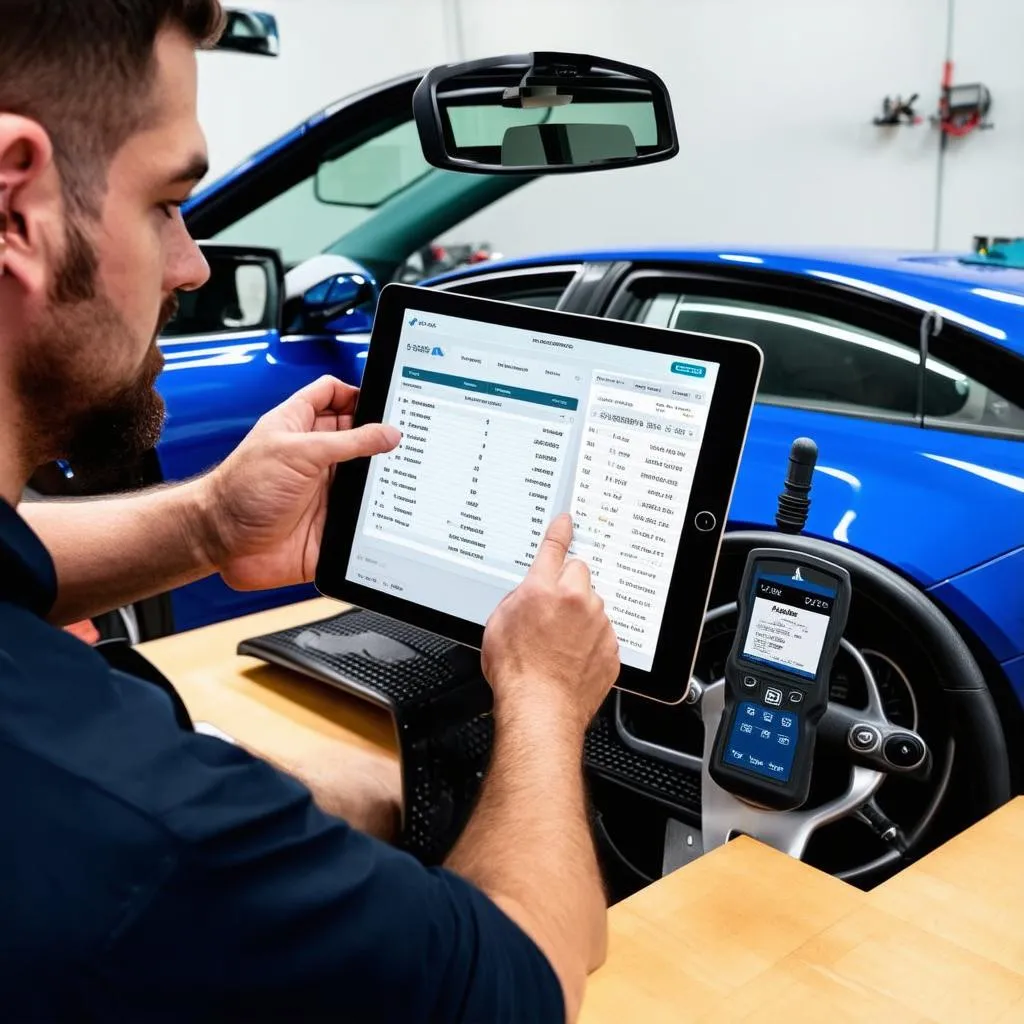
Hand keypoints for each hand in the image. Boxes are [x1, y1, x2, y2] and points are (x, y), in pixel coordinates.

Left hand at [198, 376, 399, 590]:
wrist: (222, 543)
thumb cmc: (239, 492)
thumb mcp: (297, 452)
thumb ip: (347, 441)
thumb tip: (387, 432)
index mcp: (301, 426)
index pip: (334, 395)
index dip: (357, 392)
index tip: (387, 399)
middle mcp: (316, 457)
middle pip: (360, 437)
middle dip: (382, 438)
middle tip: (409, 439)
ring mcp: (326, 489)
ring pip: (368, 478)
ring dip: (384, 480)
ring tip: (408, 476)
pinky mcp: (332, 522)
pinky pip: (364, 518)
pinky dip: (380, 518)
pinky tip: (393, 514)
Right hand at [481, 514, 619, 732]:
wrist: (541, 709)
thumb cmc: (516, 673)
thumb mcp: (499, 624)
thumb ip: (518, 599)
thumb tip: (528, 595)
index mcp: (544, 589)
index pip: (554, 548)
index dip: (560, 532)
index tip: (567, 521)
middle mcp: (576, 600)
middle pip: (578, 574)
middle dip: (567, 585)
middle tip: (551, 611)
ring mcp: (598, 624)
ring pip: (592, 605)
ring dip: (580, 616)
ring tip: (559, 644)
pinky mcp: (610, 647)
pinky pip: (602, 634)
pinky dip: (590, 642)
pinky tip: (572, 659)